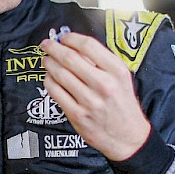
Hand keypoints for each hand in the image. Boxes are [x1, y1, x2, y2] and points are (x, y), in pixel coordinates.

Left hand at [40, 32, 150, 160]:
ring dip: (49, 63)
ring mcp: (89, 101)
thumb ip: (101, 62)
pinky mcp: (77, 115)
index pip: (88, 45)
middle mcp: (104, 85)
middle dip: (53, 48)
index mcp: (117, 71)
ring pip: (60, 74)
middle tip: (46, 45)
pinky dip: (49, 81)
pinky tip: (49, 77)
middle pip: (70, 58)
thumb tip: (74, 45)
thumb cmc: (122, 104)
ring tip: (46, 60)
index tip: (63, 37)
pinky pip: (56, 92)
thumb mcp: (121, 78)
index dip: (71, 38)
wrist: (127, 136)